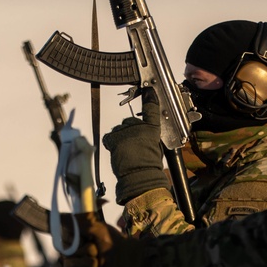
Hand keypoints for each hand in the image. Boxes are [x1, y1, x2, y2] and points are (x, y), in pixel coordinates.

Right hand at [62, 213, 144, 266]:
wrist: (129, 260)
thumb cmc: (114, 241)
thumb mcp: (97, 227)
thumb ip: (79, 220)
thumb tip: (61, 213)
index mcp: (75, 238)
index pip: (61, 238)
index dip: (70, 239)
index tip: (83, 238)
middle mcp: (74, 252)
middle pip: (65, 253)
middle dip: (81, 251)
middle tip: (95, 250)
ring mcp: (78, 266)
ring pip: (68, 265)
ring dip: (84, 263)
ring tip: (96, 262)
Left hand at [102, 89, 170, 204]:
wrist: (140, 175)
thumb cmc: (150, 165)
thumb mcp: (156, 147)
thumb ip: (150, 136)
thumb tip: (145, 134)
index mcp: (152, 128)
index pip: (151, 109)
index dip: (150, 99)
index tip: (149, 91)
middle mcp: (138, 126)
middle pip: (130, 122)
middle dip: (130, 131)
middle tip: (133, 146)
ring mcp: (124, 131)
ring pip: (119, 130)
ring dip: (120, 138)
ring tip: (127, 152)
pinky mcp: (113, 138)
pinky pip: (110, 137)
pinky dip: (111, 143)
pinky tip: (118, 151)